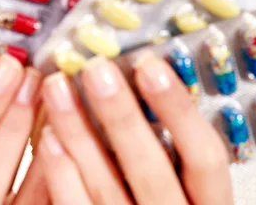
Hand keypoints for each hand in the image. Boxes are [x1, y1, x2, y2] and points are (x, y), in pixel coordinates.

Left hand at [37, 52, 233, 204]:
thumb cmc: (164, 200)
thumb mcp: (184, 181)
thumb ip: (172, 143)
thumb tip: (142, 71)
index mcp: (208, 201)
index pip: (204, 156)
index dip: (178, 110)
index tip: (149, 65)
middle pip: (150, 169)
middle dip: (121, 114)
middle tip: (95, 68)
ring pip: (107, 187)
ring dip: (79, 133)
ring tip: (57, 86)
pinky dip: (61, 174)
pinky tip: (48, 136)